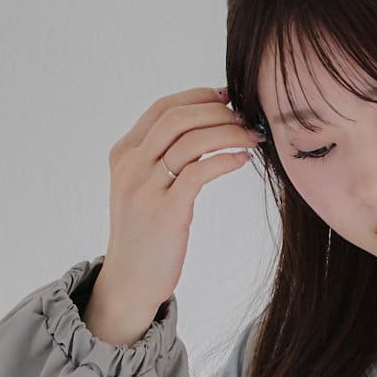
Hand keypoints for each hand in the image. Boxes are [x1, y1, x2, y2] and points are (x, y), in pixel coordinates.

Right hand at [98, 84, 265, 323]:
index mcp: (124, 154)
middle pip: (176, 118)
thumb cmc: (145, 237)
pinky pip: (198, 173)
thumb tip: (203, 133)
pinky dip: (224, 160)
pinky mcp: (165, 212)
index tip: (226, 95)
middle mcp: (131, 165)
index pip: (161, 109)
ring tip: (252, 137)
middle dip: (216, 111)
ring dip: (227, 133)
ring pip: (190, 141)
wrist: (130, 281)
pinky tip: (242, 159)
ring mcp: (145, 188)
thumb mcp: (144, 190)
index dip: (196, 96)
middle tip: (245, 116)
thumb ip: (163, 161)